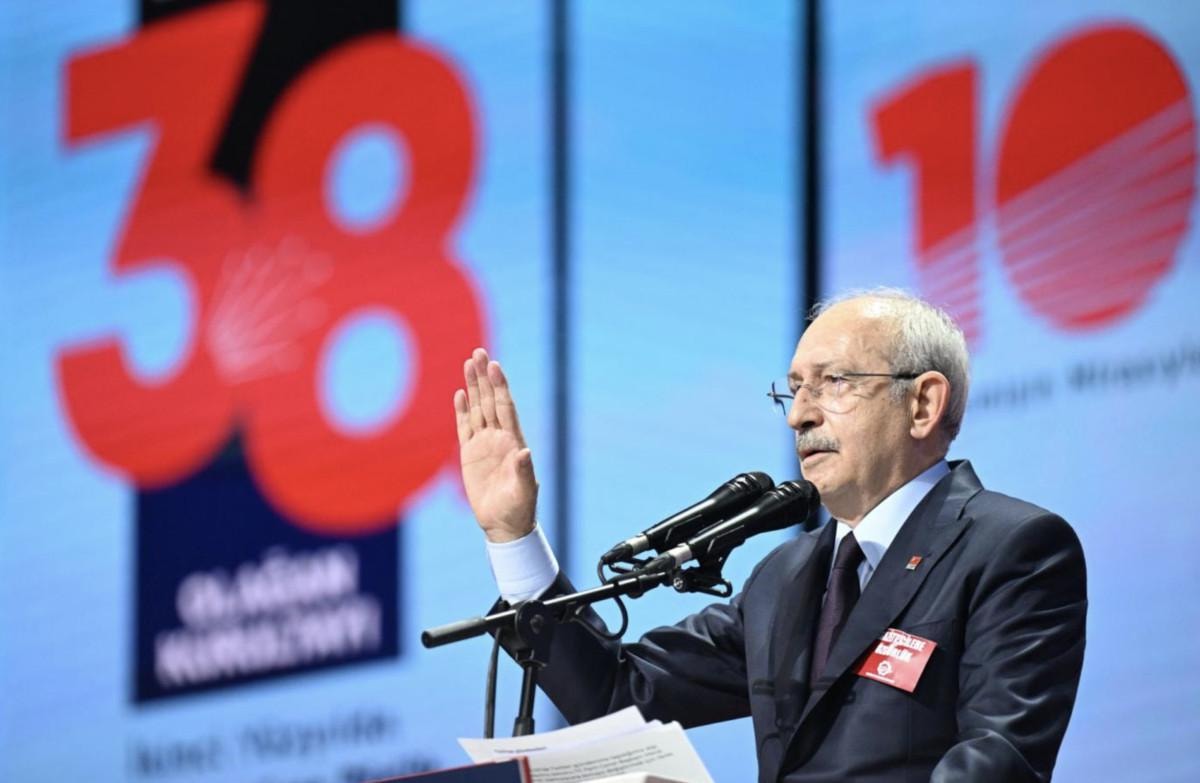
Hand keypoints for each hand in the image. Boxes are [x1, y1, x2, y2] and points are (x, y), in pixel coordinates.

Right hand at [454, 348, 537, 542]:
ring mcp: (484, 444)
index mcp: (514, 441)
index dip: (500, 386)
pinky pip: (465, 427)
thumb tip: (524, 451)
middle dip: (485, 376)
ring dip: (473, 386)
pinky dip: (462, 410)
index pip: (505, 407)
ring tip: (468, 363)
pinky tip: (460, 393)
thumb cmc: (519, 508)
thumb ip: (523, 471)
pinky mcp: (469, 454)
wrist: (504, 524)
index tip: (495, 365)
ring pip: (477, 408)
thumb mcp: (524, 491)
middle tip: (478, 352)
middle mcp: (499, 437)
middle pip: (490, 400)